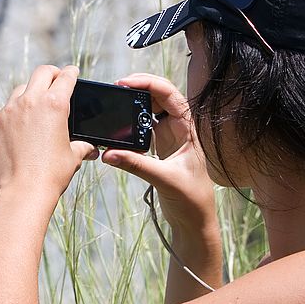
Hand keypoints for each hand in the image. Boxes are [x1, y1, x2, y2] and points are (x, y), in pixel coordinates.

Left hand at [0, 65, 98, 196]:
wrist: (24, 191)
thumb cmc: (52, 174)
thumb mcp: (73, 157)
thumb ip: (83, 146)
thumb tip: (92, 148)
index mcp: (55, 104)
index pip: (66, 77)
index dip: (71, 73)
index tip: (72, 72)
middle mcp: (31, 101)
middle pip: (41, 73)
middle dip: (51, 74)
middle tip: (55, 79)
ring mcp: (9, 110)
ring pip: (21, 90)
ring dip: (31, 92)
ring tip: (36, 104)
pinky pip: (6, 110)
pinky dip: (15, 114)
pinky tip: (20, 127)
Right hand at [102, 73, 216, 228]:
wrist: (195, 220)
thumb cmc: (192, 199)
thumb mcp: (165, 179)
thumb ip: (136, 165)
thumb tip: (108, 154)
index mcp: (188, 128)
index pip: (169, 94)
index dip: (147, 83)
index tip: (124, 83)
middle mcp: (180, 127)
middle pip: (158, 95)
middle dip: (138, 87)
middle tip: (116, 88)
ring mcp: (169, 135)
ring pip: (149, 109)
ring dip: (133, 103)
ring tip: (115, 101)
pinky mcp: (160, 146)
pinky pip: (142, 126)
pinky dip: (130, 123)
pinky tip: (118, 124)